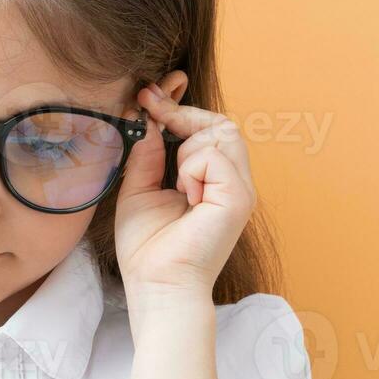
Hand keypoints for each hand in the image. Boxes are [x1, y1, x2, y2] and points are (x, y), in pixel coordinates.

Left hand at [114, 80, 256, 304]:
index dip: (179, 106)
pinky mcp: (239, 199)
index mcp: (210, 180)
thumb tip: (149, 120)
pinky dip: (191, 168)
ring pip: (221, 133)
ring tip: (174, 182)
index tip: (147, 94)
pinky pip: (215, 155)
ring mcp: (239, 190)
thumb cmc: (147, 248)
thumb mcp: (138, 189)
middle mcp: (231, 182)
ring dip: (187, 147)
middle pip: (220, 123)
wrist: (155, 285)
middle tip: (148, 104)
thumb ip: (147, 155)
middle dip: (181, 110)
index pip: (207, 128)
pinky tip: (185, 195)